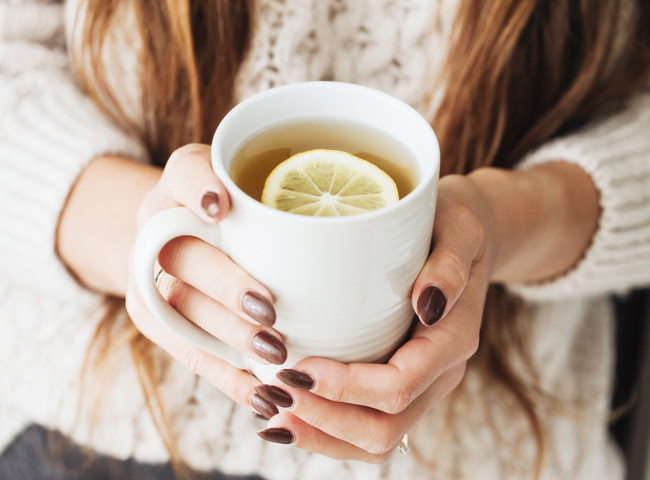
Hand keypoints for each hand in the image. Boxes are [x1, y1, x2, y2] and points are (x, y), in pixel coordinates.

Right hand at [125, 144, 287, 417]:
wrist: (187, 235)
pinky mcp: (156, 318)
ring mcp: (150, 274)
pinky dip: (227, 376)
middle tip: (270, 311)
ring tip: (277, 357)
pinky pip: (186, 351)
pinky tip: (263, 394)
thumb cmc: (245, 209)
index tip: (221, 208)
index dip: (198, 190)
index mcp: (183, 181)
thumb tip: (376, 221)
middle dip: (227, 286)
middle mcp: (158, 226)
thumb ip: (296, 192)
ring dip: (230, 336)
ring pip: (184, 310)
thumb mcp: (262, 187)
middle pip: (184, 257)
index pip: (184, 174)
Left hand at [253, 174, 494, 461]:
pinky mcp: (400, 381)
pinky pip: (368, 423)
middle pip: (384, 428)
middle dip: (324, 420)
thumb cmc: (457, 225)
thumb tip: (428, 305)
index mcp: (453, 341)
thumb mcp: (460, 227)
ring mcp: (421, 383)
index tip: (298, 368)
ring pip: (375, 439)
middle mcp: (439, 373)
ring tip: (272, 415)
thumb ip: (449, 265)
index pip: (399, 386)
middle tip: (273, 394)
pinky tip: (289, 412)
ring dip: (321, 434)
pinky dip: (327, 428)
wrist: (468, 239)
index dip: (346, 387)